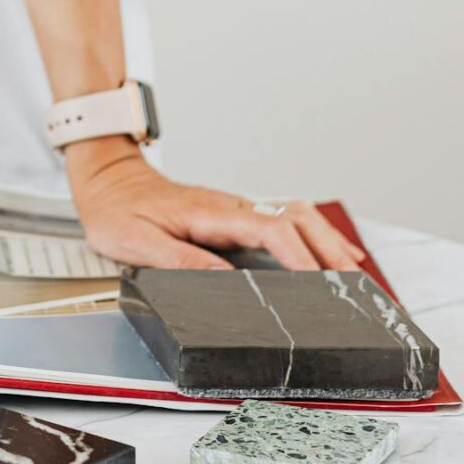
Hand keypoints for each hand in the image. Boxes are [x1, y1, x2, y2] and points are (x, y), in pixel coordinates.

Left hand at [66, 137, 363, 271]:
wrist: (108, 182)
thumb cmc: (118, 212)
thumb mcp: (136, 243)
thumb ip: (180, 260)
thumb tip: (225, 280)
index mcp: (210, 213)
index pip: (267, 229)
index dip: (297, 256)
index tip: (318, 281)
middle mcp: (230, 206)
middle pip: (294, 217)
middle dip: (327, 248)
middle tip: (354, 282)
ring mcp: (236, 209)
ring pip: (295, 216)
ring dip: (326, 241)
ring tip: (354, 273)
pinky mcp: (236, 216)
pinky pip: (285, 221)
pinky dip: (314, 236)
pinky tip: (333, 253)